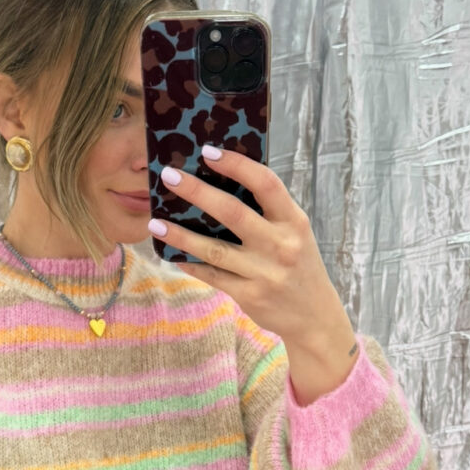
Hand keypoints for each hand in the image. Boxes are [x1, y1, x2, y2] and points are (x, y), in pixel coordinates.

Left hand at [149, 149, 358, 402]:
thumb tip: (222, 182)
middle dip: (197, 191)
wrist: (314, 316)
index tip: (208, 152)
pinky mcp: (249, 295)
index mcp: (293, 221)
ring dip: (181, 235)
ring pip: (214, 249)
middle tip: (168, 176)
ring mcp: (263, 272)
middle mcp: (279, 245)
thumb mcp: (295, 234)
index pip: (266, 183)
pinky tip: (172, 254)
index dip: (237, 165)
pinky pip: (213, 275)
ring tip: (155, 222)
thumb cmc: (298, 266)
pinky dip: (191, 263)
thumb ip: (268, 213)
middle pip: (233, 212)